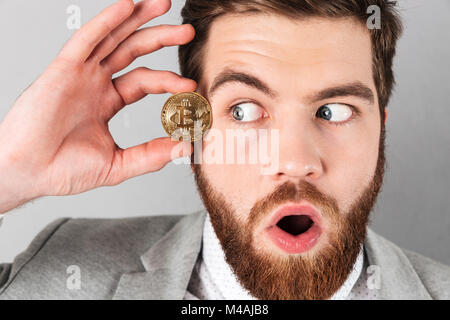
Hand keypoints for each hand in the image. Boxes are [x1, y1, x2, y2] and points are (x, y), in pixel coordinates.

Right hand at [0, 0, 195, 212]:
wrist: (28, 173)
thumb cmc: (63, 170)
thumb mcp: (117, 164)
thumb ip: (151, 155)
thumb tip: (185, 146)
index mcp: (107, 101)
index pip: (144, 81)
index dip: (168, 80)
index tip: (190, 87)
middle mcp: (95, 83)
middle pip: (132, 51)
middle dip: (160, 38)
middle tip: (187, 32)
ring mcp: (79, 74)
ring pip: (112, 38)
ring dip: (137, 19)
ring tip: (163, 4)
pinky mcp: (63, 70)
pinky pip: (87, 39)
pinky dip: (107, 22)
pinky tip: (127, 7)